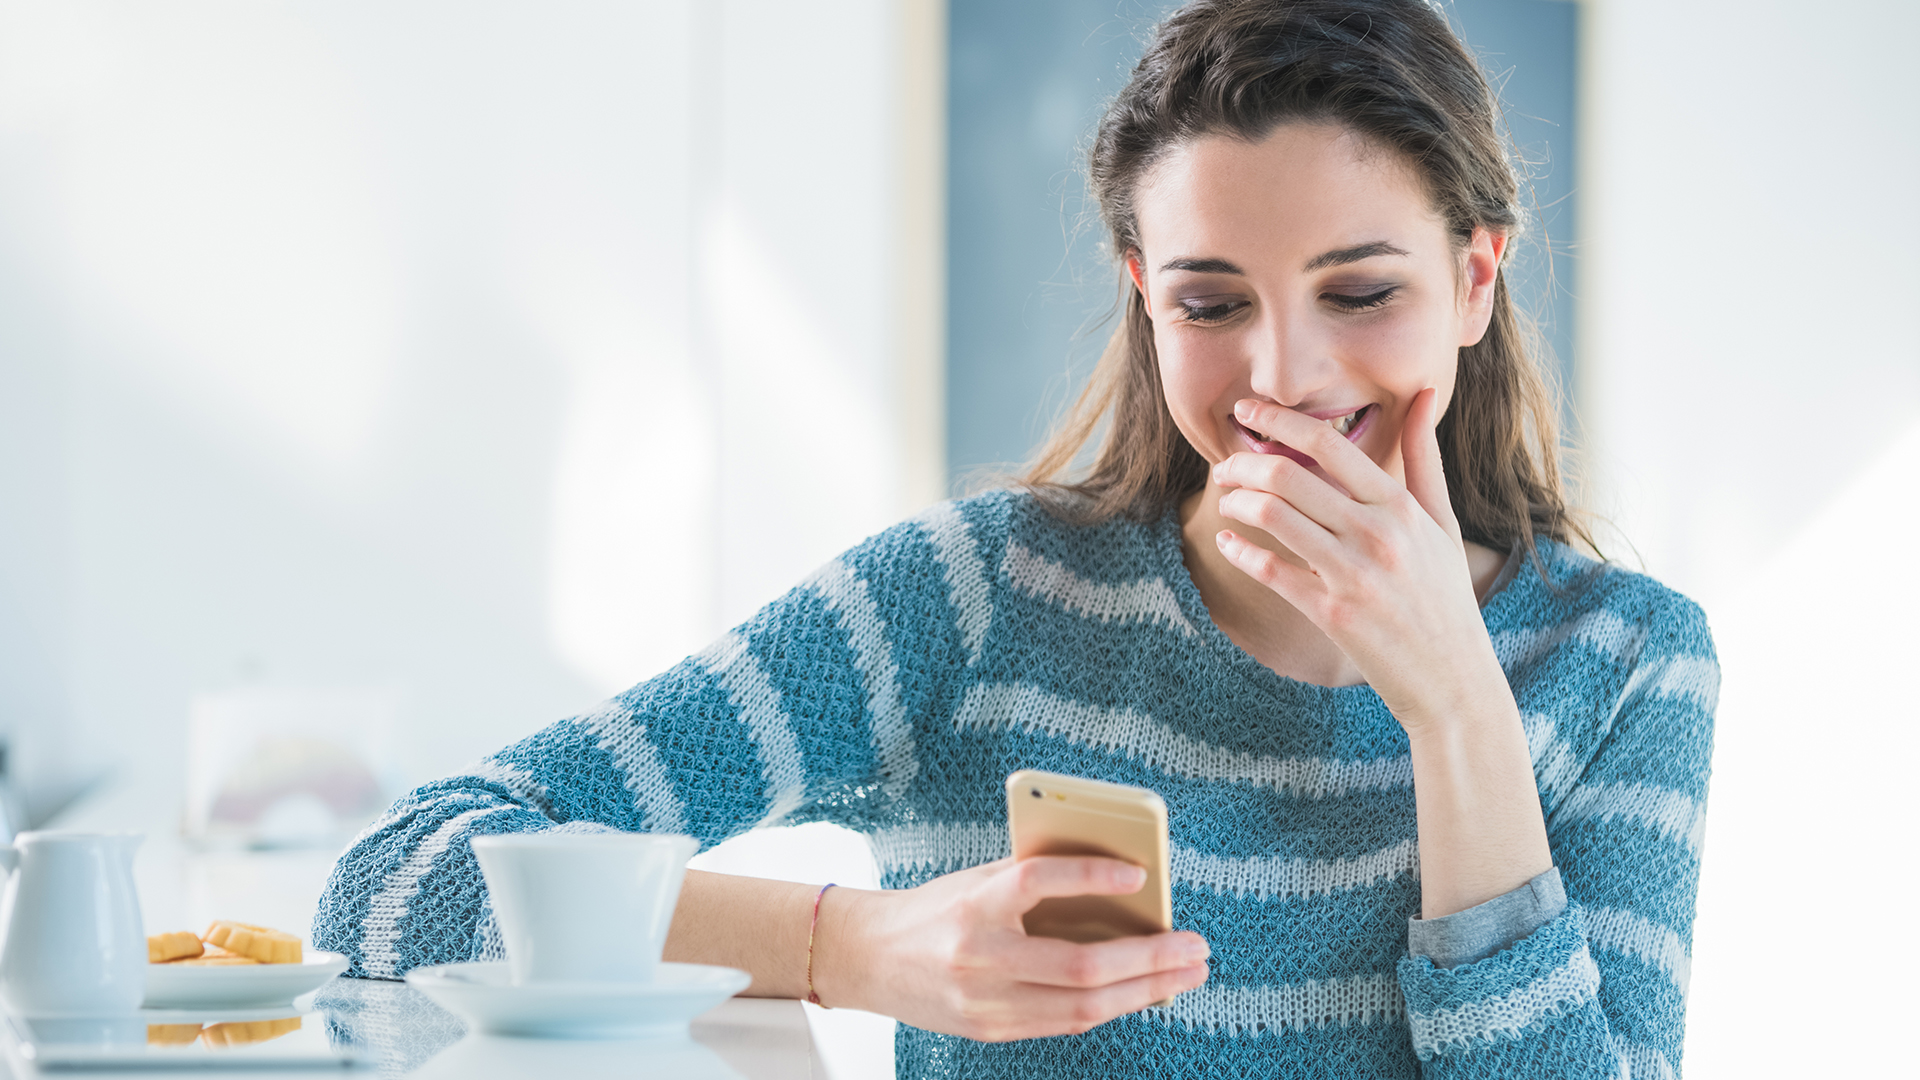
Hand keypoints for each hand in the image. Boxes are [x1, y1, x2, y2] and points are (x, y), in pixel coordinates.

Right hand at [813, 856, 1209, 1041]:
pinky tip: (1144, 991)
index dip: (1090, 876)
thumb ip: (1036, 882)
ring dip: (1145, 991)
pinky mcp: (990, 1030)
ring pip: (1082, 1005)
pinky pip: (1066, 1022)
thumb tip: (1117, 884)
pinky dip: (1110, 1006)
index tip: (1140, 872)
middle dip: (1149, 958)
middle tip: (1195, 945)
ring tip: (1186, 973)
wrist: (868, 959)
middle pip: (1079, 965)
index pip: (1037, 882)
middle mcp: (979, 957)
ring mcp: (985, 1003)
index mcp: (972, 904)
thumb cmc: (934, 909)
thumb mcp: (978, 880)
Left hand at [1210, 388, 1504, 731]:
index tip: (1248, 411)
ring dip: (1237, 503)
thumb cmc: (1445, 598)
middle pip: (1289, 477)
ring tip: (1226, 500)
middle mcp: (1377, 533)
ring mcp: (1353, 573)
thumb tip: (1426, 392)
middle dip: (1244, 463)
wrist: (1453, 680)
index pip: (1330, 445)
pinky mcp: (1332, 613)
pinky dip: (1240, 552)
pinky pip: (1271, 571)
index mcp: (1401, 506)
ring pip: (1274, 517)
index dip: (1280, 421)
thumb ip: (1425, 458)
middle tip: (1224, 465)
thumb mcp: (1442, 522)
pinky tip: (1227, 543)